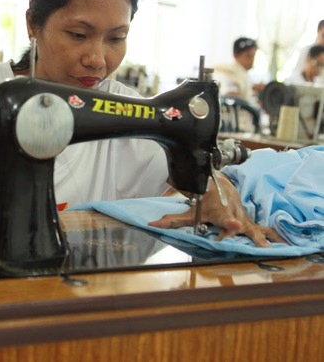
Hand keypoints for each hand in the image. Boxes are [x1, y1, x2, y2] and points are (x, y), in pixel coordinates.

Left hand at [149, 173, 286, 246]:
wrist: (220, 183)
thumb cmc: (204, 200)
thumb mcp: (189, 211)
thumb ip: (172, 219)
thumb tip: (151, 224)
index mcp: (219, 213)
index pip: (223, 218)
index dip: (228, 223)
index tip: (234, 225)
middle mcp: (232, 214)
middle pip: (239, 225)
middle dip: (244, 232)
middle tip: (252, 241)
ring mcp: (243, 218)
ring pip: (253, 228)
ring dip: (260, 238)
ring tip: (268, 249)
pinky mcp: (249, 221)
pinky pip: (261, 229)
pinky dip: (271, 236)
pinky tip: (279, 244)